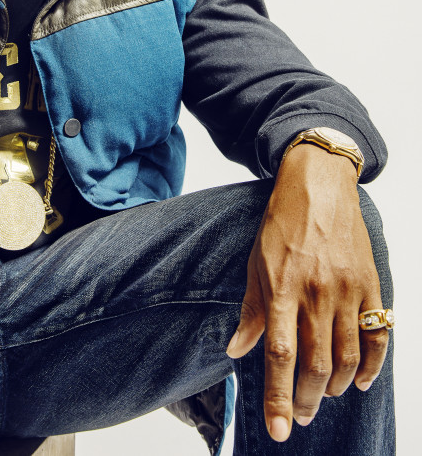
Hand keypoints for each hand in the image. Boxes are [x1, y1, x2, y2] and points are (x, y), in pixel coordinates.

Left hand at [226, 144, 387, 441]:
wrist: (318, 184)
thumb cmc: (282, 222)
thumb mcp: (255, 262)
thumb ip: (251, 310)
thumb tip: (236, 350)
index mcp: (282, 289)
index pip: (280, 355)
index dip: (278, 397)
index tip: (280, 429)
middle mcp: (316, 294)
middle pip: (316, 365)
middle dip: (308, 400)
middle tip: (301, 415)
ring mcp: (346, 290)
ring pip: (347, 357)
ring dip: (336, 388)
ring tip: (325, 398)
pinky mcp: (370, 284)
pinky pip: (377, 334)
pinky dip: (372, 365)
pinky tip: (361, 380)